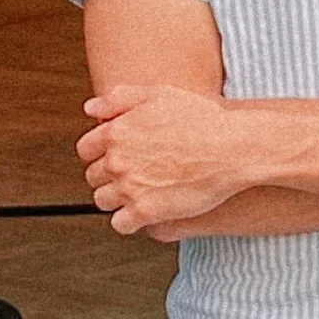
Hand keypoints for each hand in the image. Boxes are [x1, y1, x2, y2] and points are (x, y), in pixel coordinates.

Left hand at [77, 85, 253, 233]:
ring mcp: (130, 188)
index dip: (99, 152)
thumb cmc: (202, 119)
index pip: (86, 149)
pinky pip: (121, 224)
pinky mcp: (145, 212)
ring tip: (138, 192)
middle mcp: (117, 160)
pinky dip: (129, 220)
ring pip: (103, 200)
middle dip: (109, 175)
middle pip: (94, 176)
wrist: (232, 148)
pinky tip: (144, 211)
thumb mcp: (159, 94)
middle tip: (132, 174)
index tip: (115, 156)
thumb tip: (91, 108)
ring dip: (117, 198)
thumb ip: (119, 99)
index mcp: (116, 132)